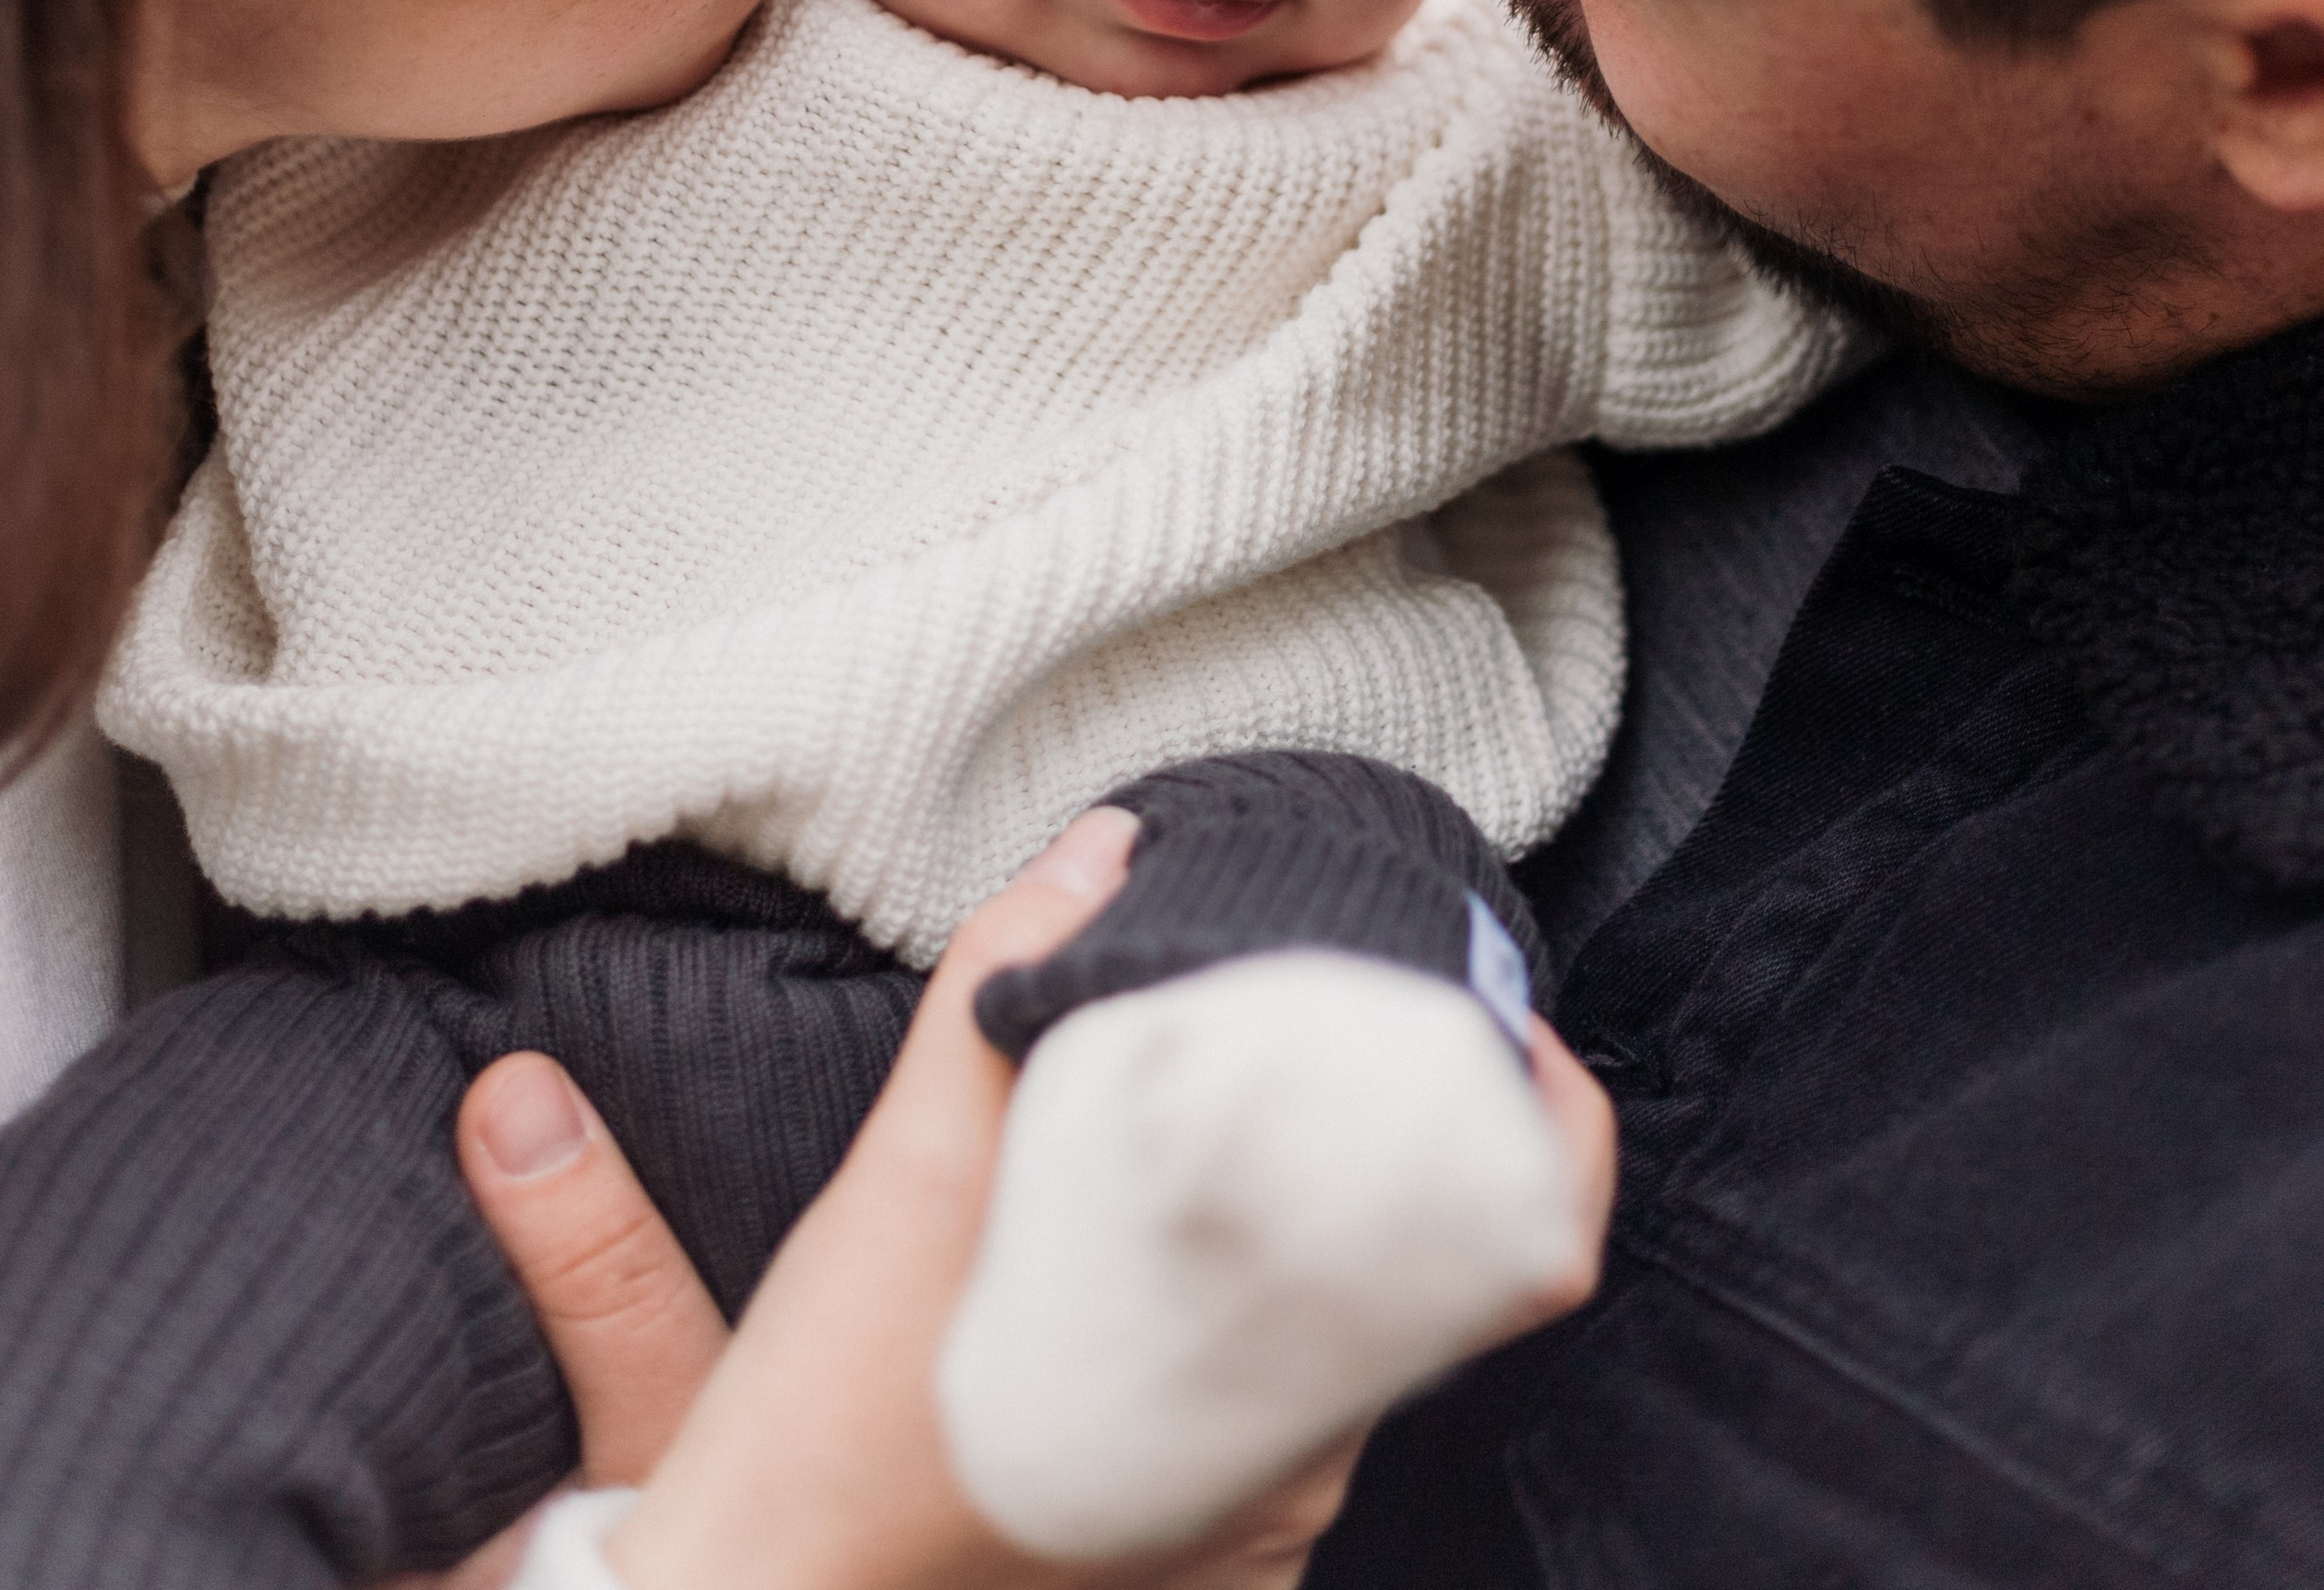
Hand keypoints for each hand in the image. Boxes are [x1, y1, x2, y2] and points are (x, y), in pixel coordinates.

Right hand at [415, 814, 1615, 1589]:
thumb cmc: (828, 1422)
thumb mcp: (906, 1176)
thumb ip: (1006, 988)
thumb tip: (1106, 851)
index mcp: (1273, 1370)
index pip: (1520, 1247)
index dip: (1541, 1120)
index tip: (1499, 1026)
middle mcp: (1297, 1473)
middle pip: (1412, 1274)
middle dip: (1376, 1148)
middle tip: (1319, 1041)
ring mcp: (1255, 1538)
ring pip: (1335, 1350)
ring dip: (1294, 1247)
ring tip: (1207, 1149)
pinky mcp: (1202, 1581)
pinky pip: (1271, 1431)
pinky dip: (1236, 1342)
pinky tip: (1144, 1287)